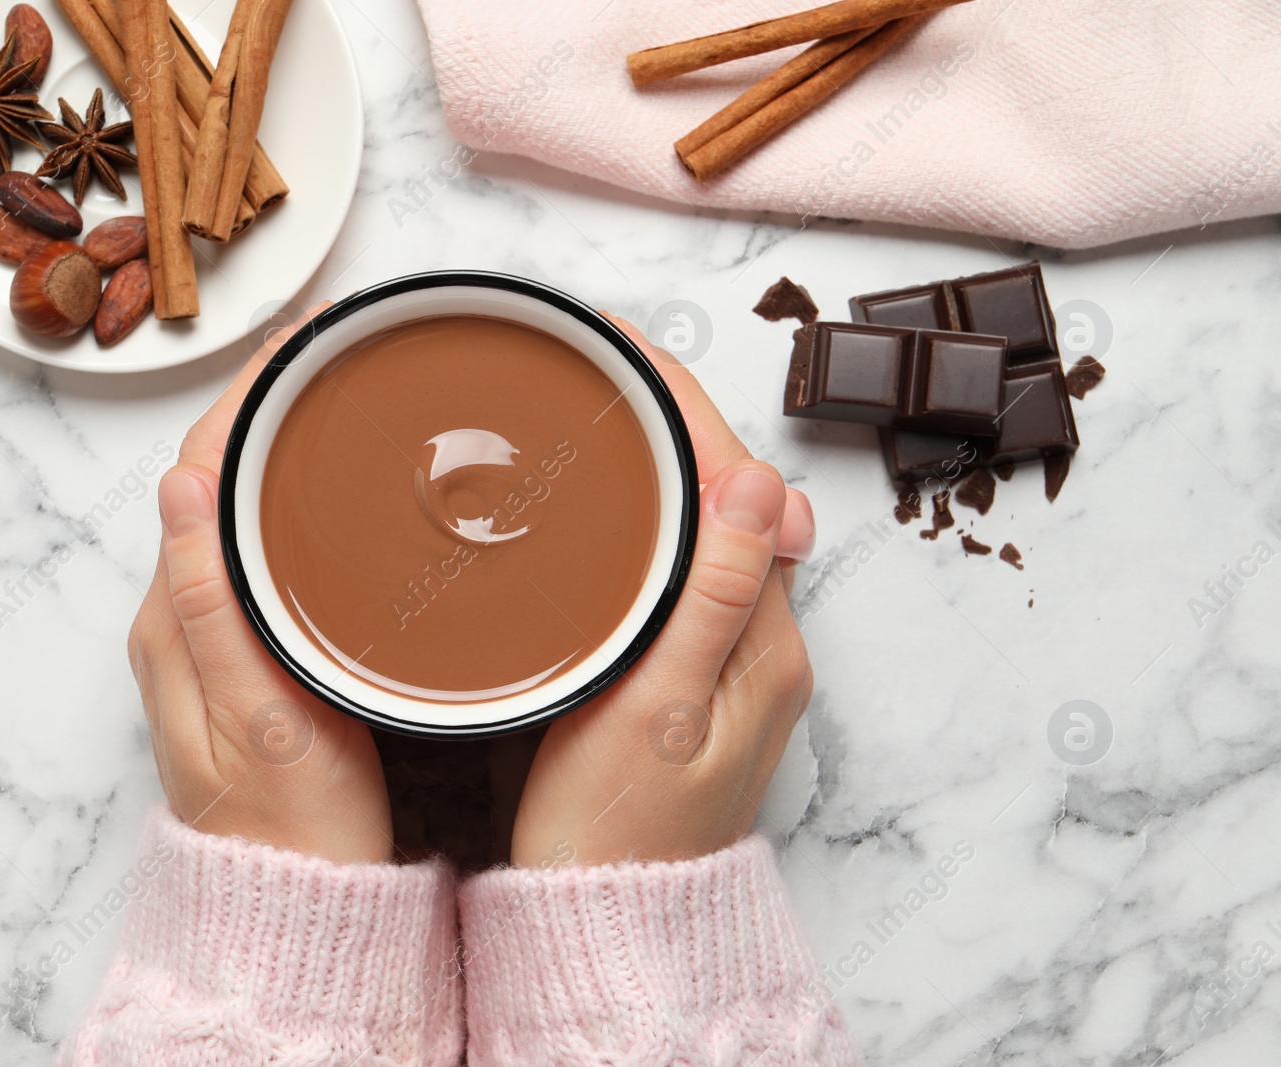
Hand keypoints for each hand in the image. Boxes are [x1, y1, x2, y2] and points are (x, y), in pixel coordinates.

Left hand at [126, 306, 393, 864]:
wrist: (294, 903)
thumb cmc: (289, 828)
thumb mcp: (260, 723)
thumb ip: (213, 608)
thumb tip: (180, 486)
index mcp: (177, 619)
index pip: (196, 470)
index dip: (243, 394)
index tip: (299, 339)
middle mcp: (182, 614)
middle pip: (214, 473)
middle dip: (266, 400)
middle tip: (336, 346)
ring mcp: (211, 631)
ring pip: (237, 504)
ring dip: (278, 439)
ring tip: (340, 388)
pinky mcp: (244, 648)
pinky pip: (257, 543)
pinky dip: (289, 492)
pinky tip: (335, 482)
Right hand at [509, 316, 815, 867]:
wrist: (607, 916)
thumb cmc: (621, 833)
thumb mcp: (658, 711)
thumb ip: (710, 598)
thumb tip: (760, 480)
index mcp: (764, 642)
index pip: (739, 485)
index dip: (685, 406)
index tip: (626, 348)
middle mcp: (759, 641)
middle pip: (726, 492)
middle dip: (669, 415)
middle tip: (595, 358)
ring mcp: (727, 657)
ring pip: (702, 524)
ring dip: (659, 458)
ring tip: (595, 403)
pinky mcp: (691, 674)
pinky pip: (681, 565)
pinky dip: (647, 515)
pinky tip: (603, 500)